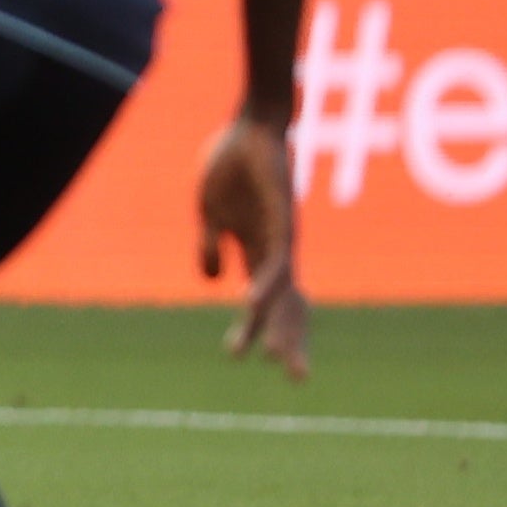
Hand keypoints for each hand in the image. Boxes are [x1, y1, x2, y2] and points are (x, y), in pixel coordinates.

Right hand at [199, 110, 308, 381]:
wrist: (251, 126)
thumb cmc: (232, 163)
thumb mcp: (209, 211)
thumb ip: (211, 245)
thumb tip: (213, 281)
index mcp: (257, 250)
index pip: (261, 300)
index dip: (253, 328)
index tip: (236, 355)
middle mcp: (277, 252)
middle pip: (288, 306)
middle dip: (290, 342)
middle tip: (297, 380)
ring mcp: (282, 239)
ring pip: (287, 293)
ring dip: (282, 326)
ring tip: (278, 358)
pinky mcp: (281, 223)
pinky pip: (275, 262)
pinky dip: (265, 286)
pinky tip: (251, 303)